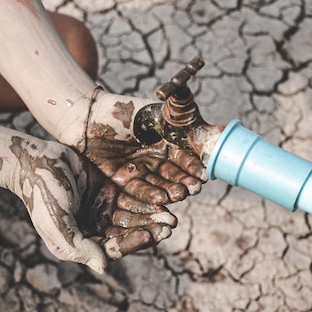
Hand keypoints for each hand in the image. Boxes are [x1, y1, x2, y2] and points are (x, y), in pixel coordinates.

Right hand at [8, 136, 177, 272]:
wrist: (36, 160)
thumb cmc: (43, 194)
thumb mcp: (57, 222)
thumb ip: (78, 245)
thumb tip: (104, 267)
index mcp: (80, 243)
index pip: (112, 248)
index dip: (133, 242)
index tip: (151, 234)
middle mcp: (92, 229)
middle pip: (126, 233)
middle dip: (148, 229)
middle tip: (170, 225)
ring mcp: (99, 209)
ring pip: (130, 216)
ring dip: (150, 216)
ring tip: (171, 214)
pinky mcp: (105, 191)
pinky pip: (128, 197)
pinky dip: (144, 199)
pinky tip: (162, 197)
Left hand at [82, 91, 207, 207]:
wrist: (88, 119)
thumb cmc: (125, 112)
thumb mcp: (160, 115)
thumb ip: (185, 124)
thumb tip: (223, 131)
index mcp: (169, 140)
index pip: (186, 156)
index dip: (194, 166)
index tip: (203, 174)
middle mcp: (157, 157)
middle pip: (175, 174)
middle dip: (185, 182)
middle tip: (194, 189)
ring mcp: (141, 169)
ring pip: (160, 184)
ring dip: (171, 191)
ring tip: (179, 195)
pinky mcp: (124, 180)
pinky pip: (140, 191)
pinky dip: (150, 196)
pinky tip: (161, 200)